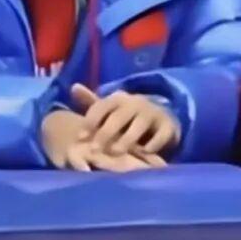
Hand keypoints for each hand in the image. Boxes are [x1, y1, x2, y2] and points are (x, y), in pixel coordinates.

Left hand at [41, 109, 165, 171]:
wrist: (161, 118)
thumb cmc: (127, 116)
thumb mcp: (110, 109)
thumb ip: (91, 102)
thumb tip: (73, 87)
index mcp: (119, 98)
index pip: (102, 106)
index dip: (90, 121)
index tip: (80, 138)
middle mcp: (136, 102)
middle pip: (118, 116)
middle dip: (105, 133)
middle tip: (94, 150)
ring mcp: (153, 113)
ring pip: (139, 125)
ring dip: (126, 140)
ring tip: (116, 153)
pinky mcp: (168, 126)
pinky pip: (160, 135)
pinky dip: (152, 144)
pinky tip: (144, 153)